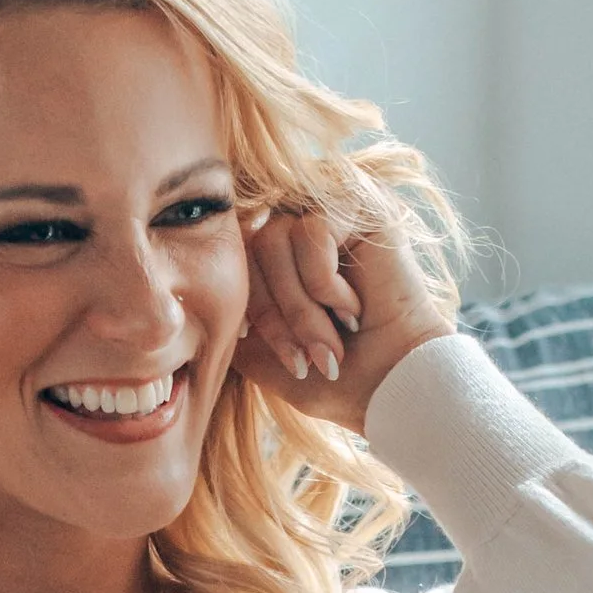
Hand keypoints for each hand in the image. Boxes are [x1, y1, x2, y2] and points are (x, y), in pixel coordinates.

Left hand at [236, 193, 449, 432]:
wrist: (394, 388)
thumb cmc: (339, 377)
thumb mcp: (268, 355)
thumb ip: (235, 320)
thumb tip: (198, 300)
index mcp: (282, 252)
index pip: (236, 259)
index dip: (251, 311)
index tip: (283, 356)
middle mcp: (305, 221)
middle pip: (251, 246)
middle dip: (274, 312)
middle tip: (307, 356)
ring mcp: (333, 208)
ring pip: (276, 238)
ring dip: (301, 304)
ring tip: (333, 338)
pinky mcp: (361, 204)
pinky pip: (311, 232)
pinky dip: (325, 283)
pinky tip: (354, 308)